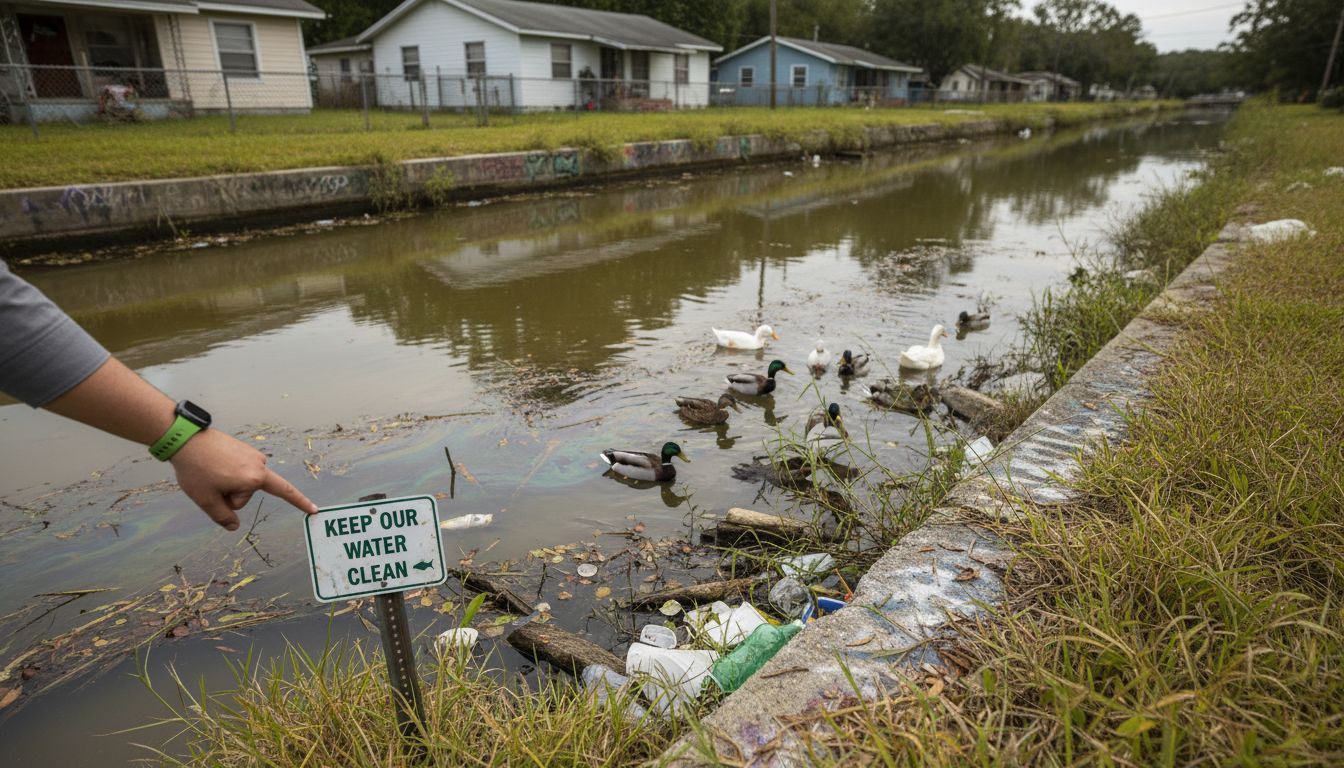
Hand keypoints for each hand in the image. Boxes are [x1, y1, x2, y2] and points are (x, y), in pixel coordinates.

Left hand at [169, 429, 316, 529]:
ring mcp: (252, 454)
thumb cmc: (196, 469)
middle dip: (229, 495)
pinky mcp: (244, 449)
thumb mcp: (206, 500)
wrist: (185, 438)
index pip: (284, 492)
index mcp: (254, 478)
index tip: (314, 510)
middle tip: (209, 482)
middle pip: (246, 494)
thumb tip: (234, 526)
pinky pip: (239, 470)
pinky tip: (213, 466)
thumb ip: (222, 517)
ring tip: (209, 472)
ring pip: (243, 482)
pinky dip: (228, 473)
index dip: (300, 503)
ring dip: (228, 483)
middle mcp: (259, 464)